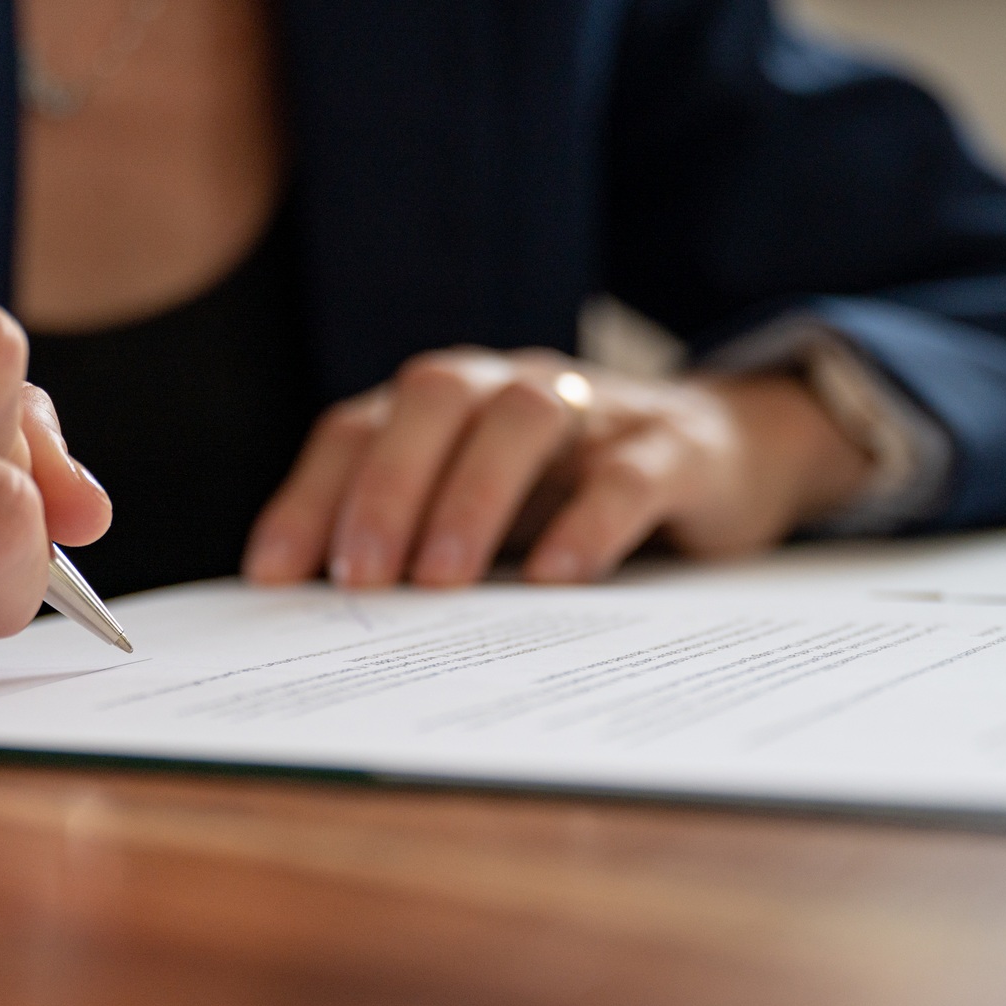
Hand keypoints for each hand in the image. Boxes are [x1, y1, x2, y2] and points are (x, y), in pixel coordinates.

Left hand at [242, 347, 870, 589]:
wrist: (732, 449)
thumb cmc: (576, 492)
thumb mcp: (489, 512)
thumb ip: (417, 542)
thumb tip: (320, 620)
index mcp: (450, 404)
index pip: (359, 427)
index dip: (311, 495)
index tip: (273, 577)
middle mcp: (509, 386)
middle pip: (433, 397)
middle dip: (386, 486)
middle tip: (362, 577)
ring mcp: (594, 409)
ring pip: (522, 416)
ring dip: (471, 496)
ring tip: (442, 584)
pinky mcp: (674, 448)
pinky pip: (627, 474)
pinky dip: (589, 524)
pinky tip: (558, 579)